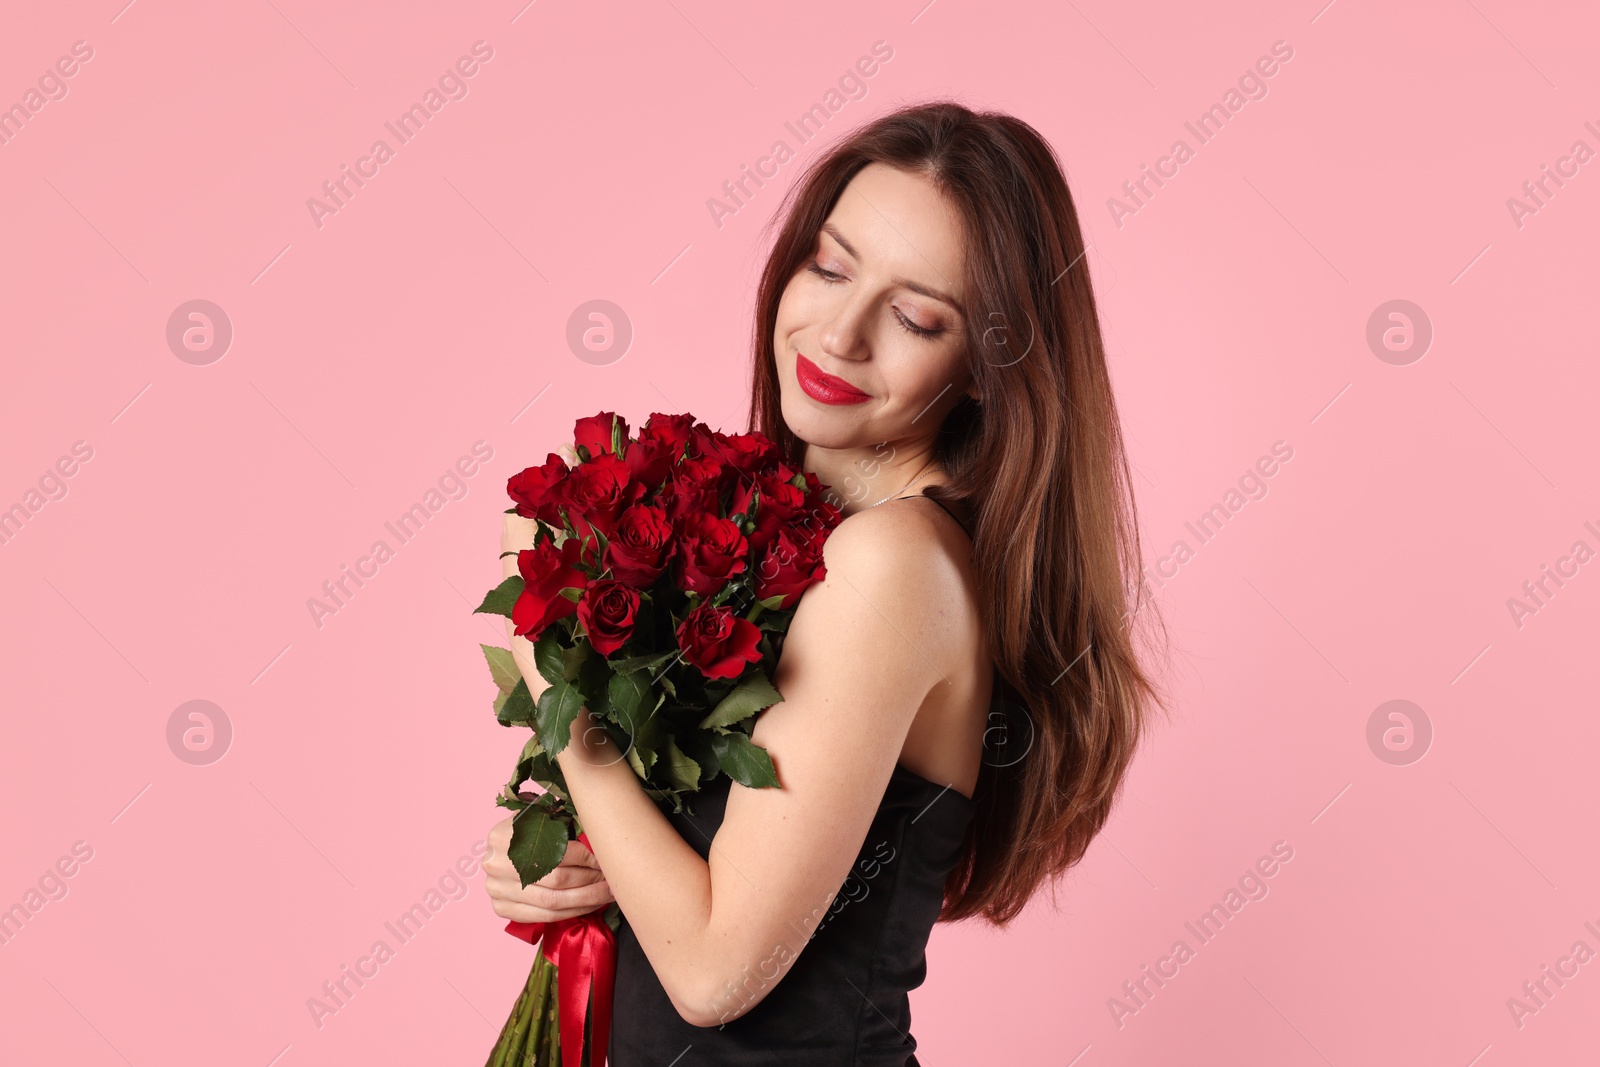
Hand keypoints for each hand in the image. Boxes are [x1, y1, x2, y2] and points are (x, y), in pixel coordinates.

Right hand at [484, 817, 614, 922]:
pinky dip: (571, 913)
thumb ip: (562, 823)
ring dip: (586, 900)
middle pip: (556, 879)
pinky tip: (589, 906)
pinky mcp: (501, 908)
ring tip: (607, 894)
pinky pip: (544, 917)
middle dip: (590, 881)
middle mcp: (496, 864)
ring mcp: (496, 889)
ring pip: (552, 902)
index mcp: (504, 835)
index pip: (555, 851)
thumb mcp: (539, 818)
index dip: (585, 857)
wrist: (500, 850)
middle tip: (611, 880)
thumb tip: (600, 836)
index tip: (606, 860)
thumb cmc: (527, 831)